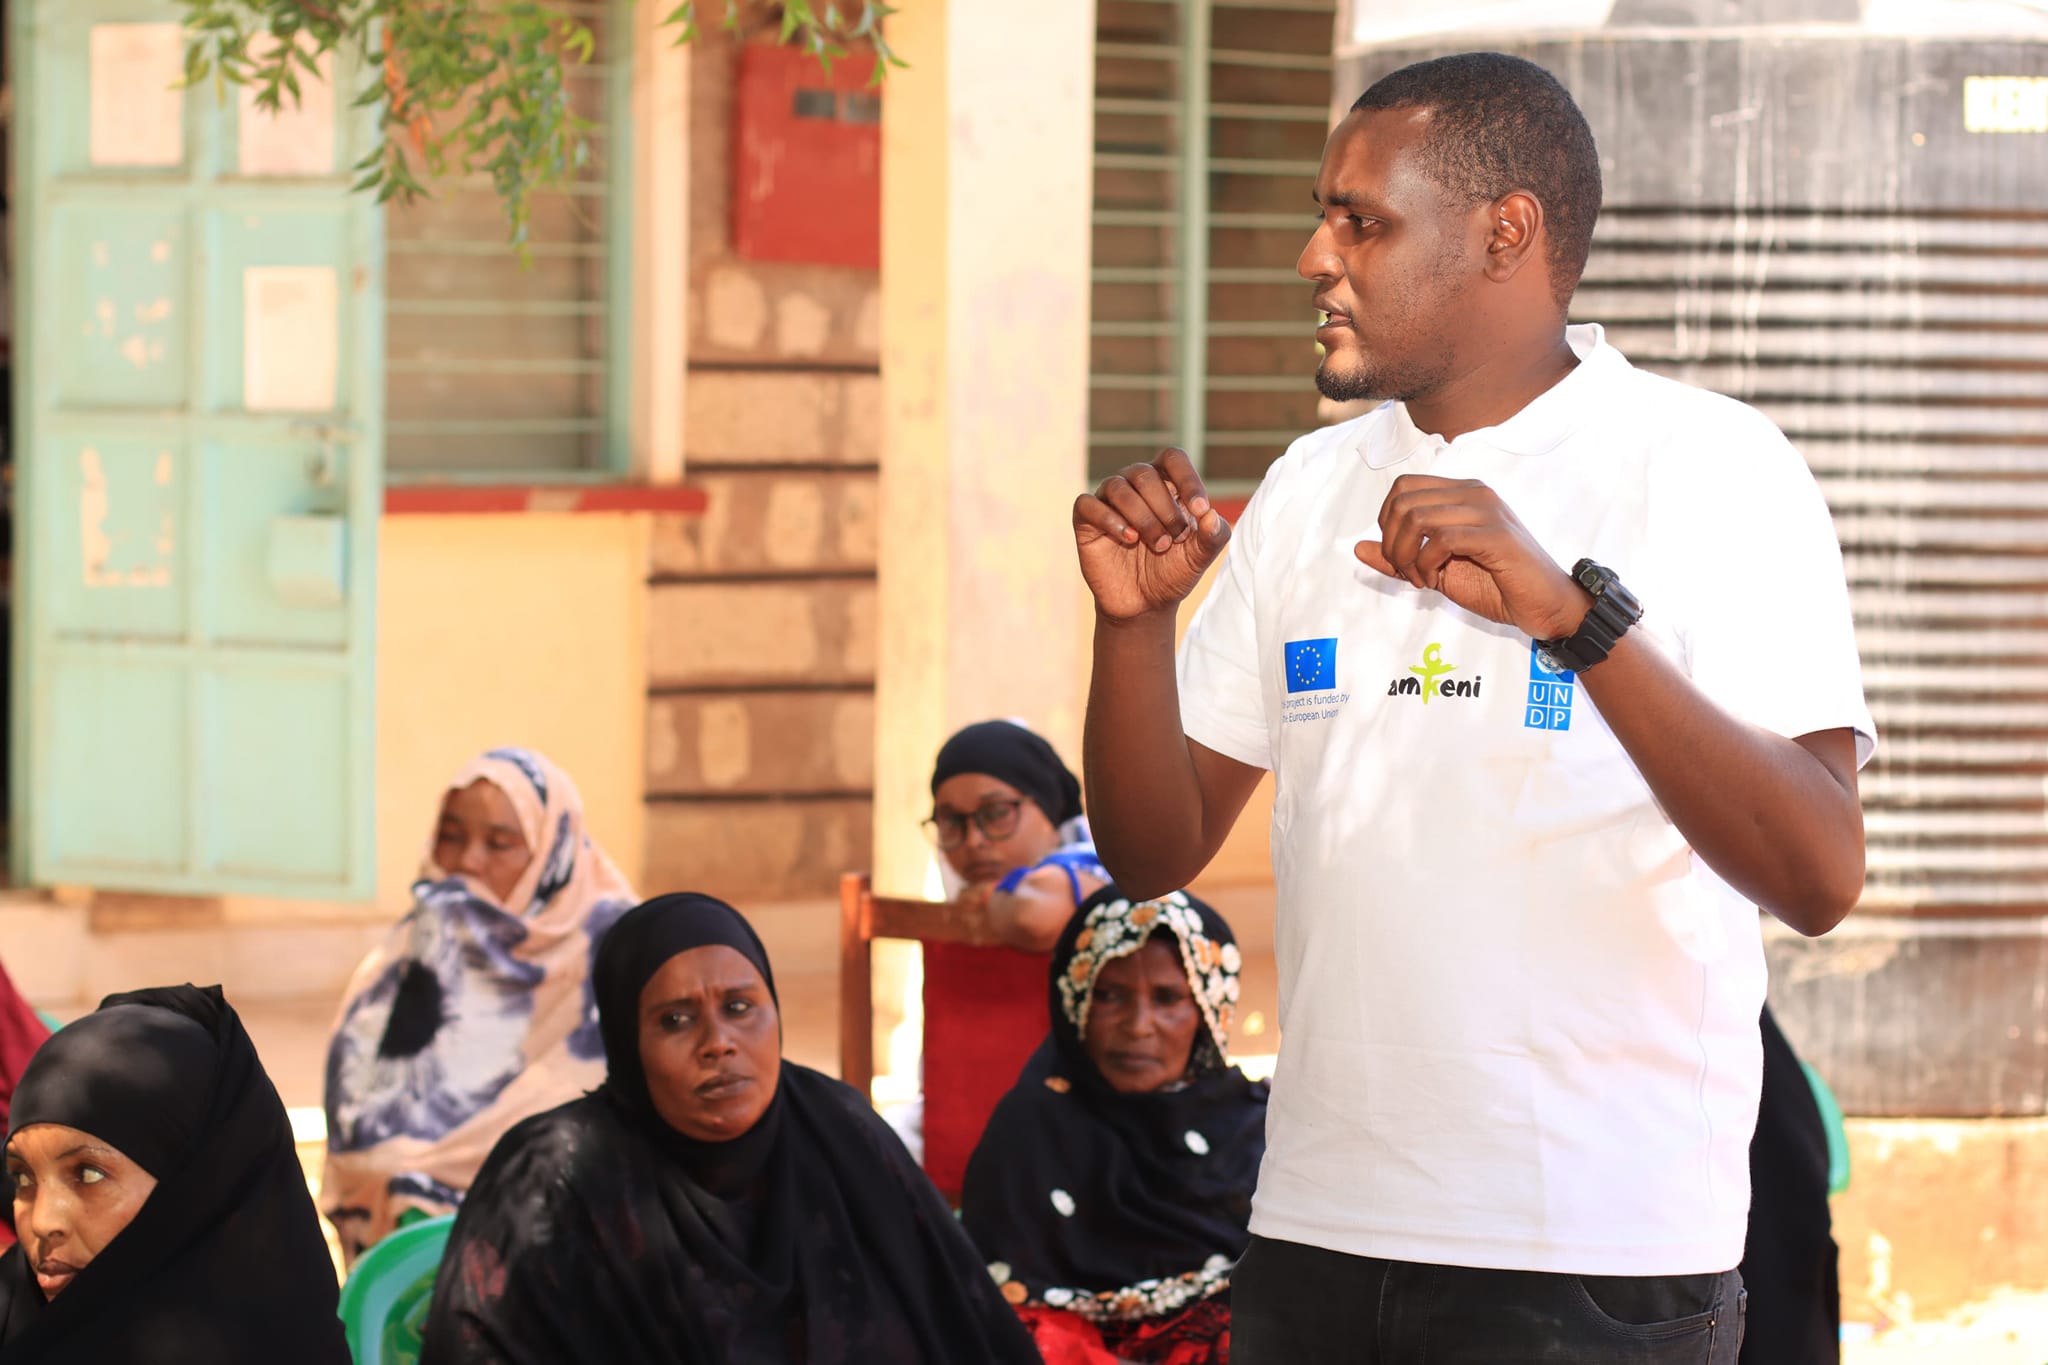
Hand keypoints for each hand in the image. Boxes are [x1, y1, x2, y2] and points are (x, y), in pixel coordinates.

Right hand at [1073, 448, 1232, 620]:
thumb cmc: (1173, 571)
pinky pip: (1089, 504)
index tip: (1200, 510)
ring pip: (1119, 488)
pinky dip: (1110, 521)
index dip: (1188, 479)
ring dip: (1143, 518)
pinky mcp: (1086, 519)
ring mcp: (1108, 500)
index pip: (1173, 458)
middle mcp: (1134, 484)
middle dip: (1165, 510)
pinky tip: (1128, 539)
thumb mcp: (1200, 556)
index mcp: (1165, 483)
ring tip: (1157, 545)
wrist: (1144, 604)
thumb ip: (1214, 535)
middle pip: (1146, 475)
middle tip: (1174, 540)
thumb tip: (1210, 514)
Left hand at [1355, 476, 1589, 638]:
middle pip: (1403, 500)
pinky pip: (1440, 538)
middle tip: (1408, 572)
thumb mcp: (1437, 572)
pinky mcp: (1496, 534)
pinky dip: (1426, 564)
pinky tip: (1435, 581)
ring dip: (1407, 556)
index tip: (1400, 556)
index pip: (1403, 487)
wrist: (1546, 605)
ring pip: (1416, 516)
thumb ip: (1399, 558)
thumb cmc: (1497, 586)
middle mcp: (1474, 493)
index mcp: (1461, 494)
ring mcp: (1486, 510)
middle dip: (1392, 543)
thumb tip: (1358, 548)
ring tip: (1422, 579)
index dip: (1387, 522)